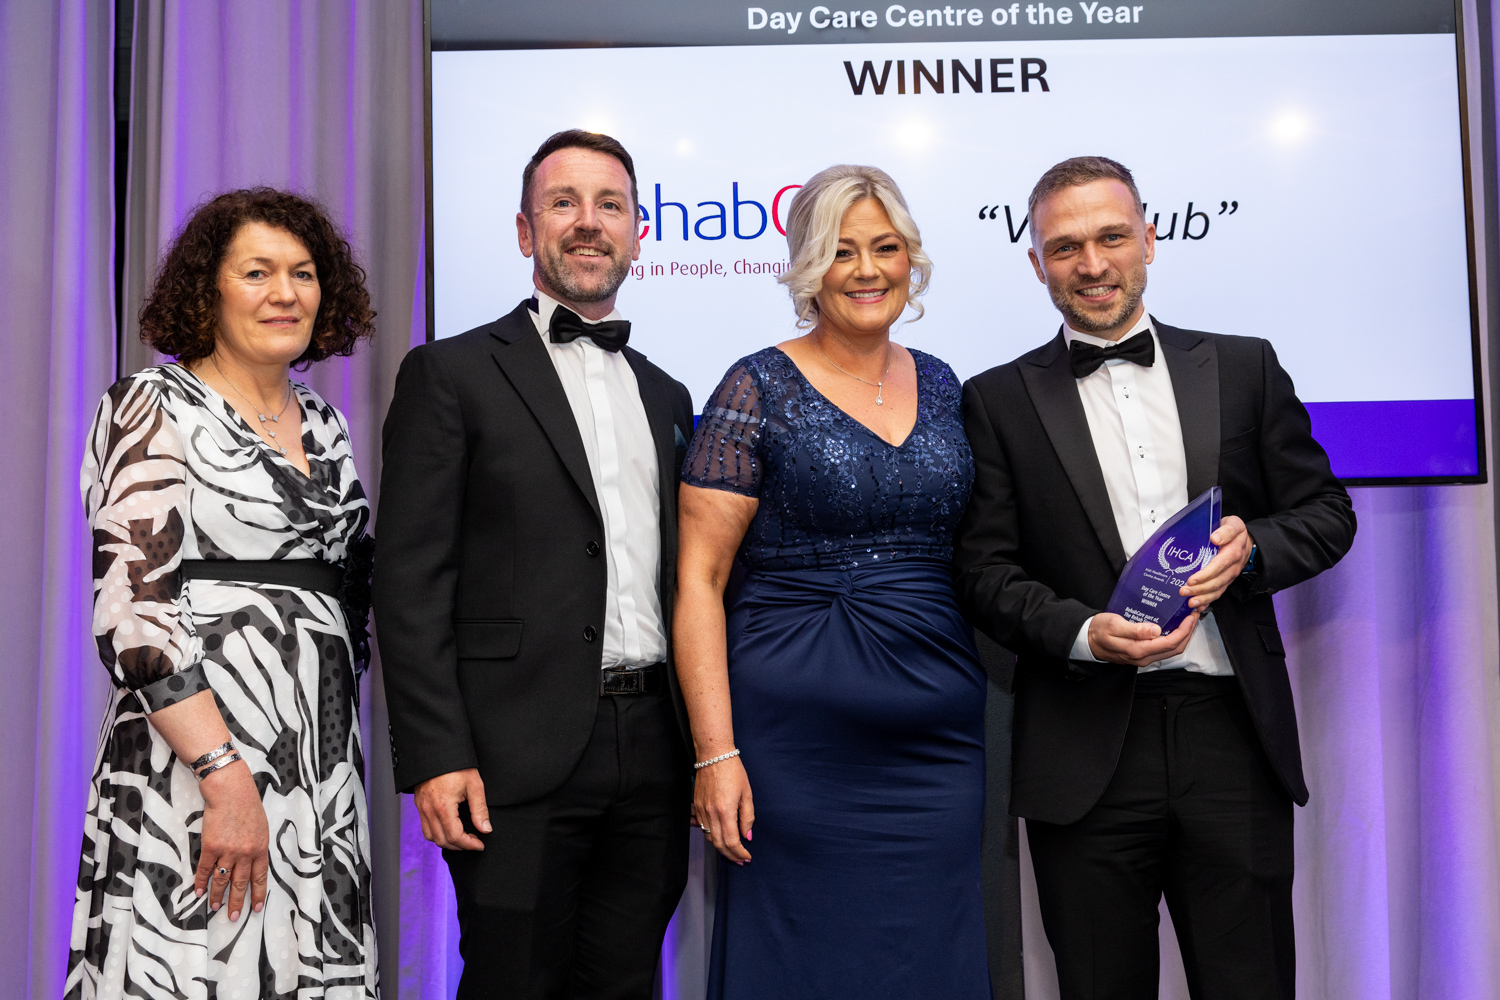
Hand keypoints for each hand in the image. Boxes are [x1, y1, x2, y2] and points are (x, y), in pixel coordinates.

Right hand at [193, 760, 269, 921]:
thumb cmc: (247, 806)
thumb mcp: (260, 828)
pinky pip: (205, 869)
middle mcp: (246, 853)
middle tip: (233, 917)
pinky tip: (198, 892)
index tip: (256, 907)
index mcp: (260, 848)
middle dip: (237, 902)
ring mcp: (228, 851)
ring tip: (215, 908)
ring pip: (222, 880)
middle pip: (240, 883)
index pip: (260, 878)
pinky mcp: (211, 847)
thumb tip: (252, 863)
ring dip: (217, 896)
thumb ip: (256, 847)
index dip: (258, 894)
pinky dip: (201, 882)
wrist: (231, 791)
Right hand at [414, 768, 490, 850]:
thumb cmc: (457, 765)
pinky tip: (449, 828)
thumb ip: (480, 810)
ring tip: (462, 838)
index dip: (469, 844)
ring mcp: (422, 807)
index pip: (455, 836)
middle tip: (473, 842)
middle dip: (459, 846)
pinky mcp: (419, 804)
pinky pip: (425, 826)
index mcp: (444, 806)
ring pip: (431, 836)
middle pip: (442, 840)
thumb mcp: (474, 785)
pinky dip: (437, 833)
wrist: (438, 750)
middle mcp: (429, 809)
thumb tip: (485, 829)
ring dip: (447, 841)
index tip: (479, 844)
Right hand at [693, 756, 753, 863]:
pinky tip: (720, 836)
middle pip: (718, 844)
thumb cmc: (733, 771)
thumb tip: (747, 836)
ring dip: (720, 847)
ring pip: (709, 837)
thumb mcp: (746, 793)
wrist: (714, 755)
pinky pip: (703, 827)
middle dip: (730, 855)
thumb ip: (747, 817)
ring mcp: (701, 810)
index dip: (739, 853)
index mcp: (725, 811)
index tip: (747, 857)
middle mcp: (711, 813)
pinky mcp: (696, 806)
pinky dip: (712, 835)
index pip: (731, 841)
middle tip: (740, 860)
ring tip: (732, 851)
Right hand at [1087, 611, 1198, 667]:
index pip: (1170, 643)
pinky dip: (1174, 637)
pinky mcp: (1142, 654)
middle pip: (1175, 648)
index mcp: (1138, 650)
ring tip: (1188, 619)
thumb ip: (1135, 629)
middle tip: (1194, 614)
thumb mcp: (1114, 625)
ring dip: (1183, 635)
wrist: (1086, 640)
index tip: (1190, 615)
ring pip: (1171, 650)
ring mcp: (1143, 657)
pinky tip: (1174, 626)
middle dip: (1189, 632)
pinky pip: (1164, 648)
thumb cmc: (1098, 630)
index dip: (1184, 630)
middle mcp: (1144, 657)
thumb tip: (1156, 630)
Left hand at [1181, 515, 1253, 610]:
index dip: (1205, 574)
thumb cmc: (1234, 532)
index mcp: (1233, 552)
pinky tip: (1198, 607)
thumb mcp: (1233, 524)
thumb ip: (1226, 530)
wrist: (1245, 541)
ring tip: (1190, 602)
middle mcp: (1232, 567)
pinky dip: (1208, 601)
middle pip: (1216, 581)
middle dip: (1200, 589)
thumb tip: (1215, 538)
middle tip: (1184, 591)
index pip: (1219, 566)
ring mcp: (1229, 576)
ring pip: (1217, 590)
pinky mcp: (1225, 581)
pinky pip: (1217, 593)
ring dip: (1203, 598)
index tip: (1192, 579)